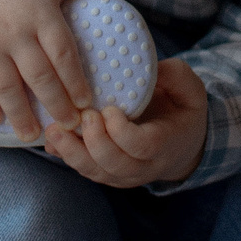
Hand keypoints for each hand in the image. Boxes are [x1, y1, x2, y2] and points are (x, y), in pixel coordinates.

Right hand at [0, 0, 115, 141]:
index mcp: (41, 12)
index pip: (63, 54)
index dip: (75, 82)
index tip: (87, 103)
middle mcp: (14, 30)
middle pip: (39, 76)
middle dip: (56, 105)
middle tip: (70, 125)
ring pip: (6, 87)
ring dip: (20, 115)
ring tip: (33, 136)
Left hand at [45, 57, 208, 188]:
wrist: (183, 146)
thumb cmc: (183, 110)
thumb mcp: (189, 89)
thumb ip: (173, 75)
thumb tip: (146, 65)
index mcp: (167, 143)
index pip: (142, 146)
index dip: (122, 132)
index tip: (108, 110)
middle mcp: (145, 166)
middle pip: (115, 164)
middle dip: (94, 141)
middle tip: (82, 116)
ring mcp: (125, 175)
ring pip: (96, 172)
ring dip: (72, 152)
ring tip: (53, 129)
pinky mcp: (108, 174)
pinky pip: (86, 170)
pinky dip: (66, 156)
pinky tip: (52, 140)